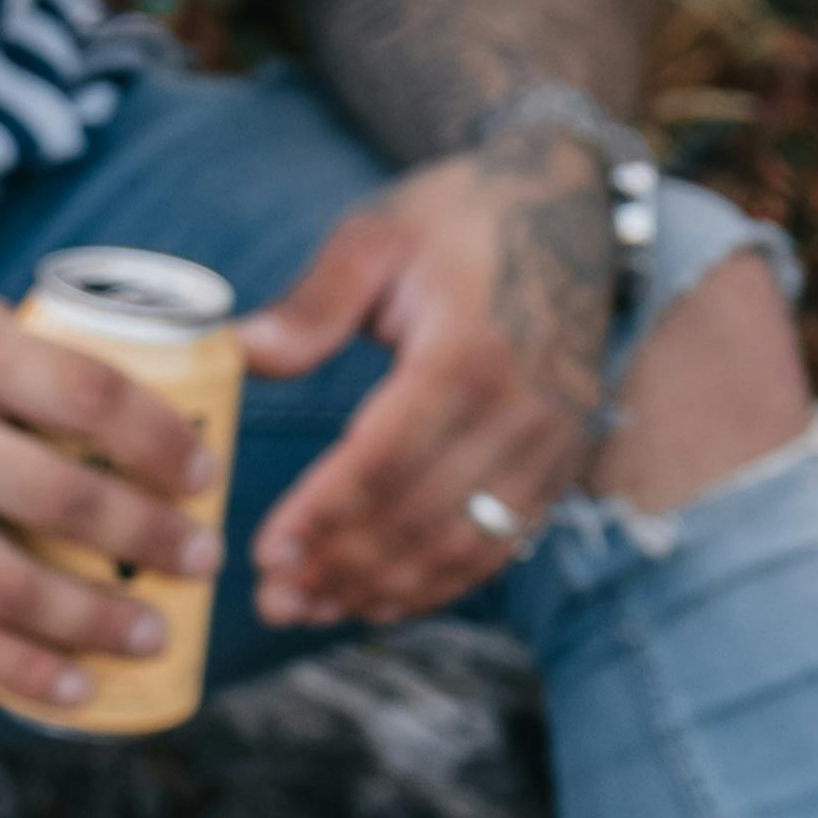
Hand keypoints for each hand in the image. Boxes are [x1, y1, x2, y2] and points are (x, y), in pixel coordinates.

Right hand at [0, 268, 222, 708]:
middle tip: (202, 560)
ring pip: (17, 586)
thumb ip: (8, 354)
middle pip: (68, 498)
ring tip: (153, 632)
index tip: (203, 474)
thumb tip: (118, 405)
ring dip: (99, 618)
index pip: (89, 395)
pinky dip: (26, 668)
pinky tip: (78, 685)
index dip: (160, 441)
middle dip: (151, 538)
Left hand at [240, 135, 609, 631]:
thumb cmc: (461, 218)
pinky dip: (435, 586)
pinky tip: (376, 600)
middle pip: (419, 518)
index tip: (267, 554)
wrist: (576, 210)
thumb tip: (242, 352)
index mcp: (466, 352)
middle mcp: (518, 410)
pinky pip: (496, 550)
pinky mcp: (559, 467)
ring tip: (313, 608)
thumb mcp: (379, 236)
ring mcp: (547, 445)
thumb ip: (313, 303)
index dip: (325, 516)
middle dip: (341, 568)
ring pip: (459, 549)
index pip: (385, 460)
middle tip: (274, 599)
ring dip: (382, 590)